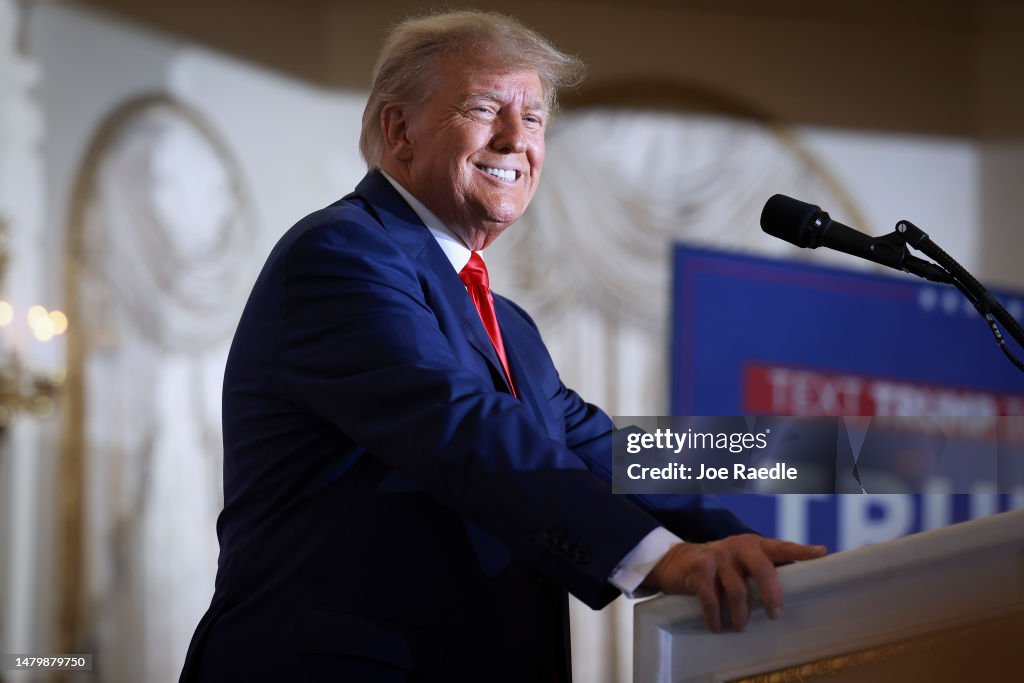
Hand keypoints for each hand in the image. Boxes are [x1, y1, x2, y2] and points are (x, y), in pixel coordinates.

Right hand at [642, 534, 825, 632]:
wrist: (676, 561)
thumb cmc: (720, 567)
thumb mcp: (741, 562)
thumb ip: (761, 570)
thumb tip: (790, 594)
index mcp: (754, 545)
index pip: (781, 547)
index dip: (801, 550)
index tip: (821, 552)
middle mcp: (738, 546)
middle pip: (762, 569)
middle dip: (772, 595)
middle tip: (775, 615)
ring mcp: (718, 556)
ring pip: (738, 590)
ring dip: (741, 614)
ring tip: (741, 627)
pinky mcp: (699, 569)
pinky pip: (711, 599)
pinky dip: (716, 617)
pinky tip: (717, 627)